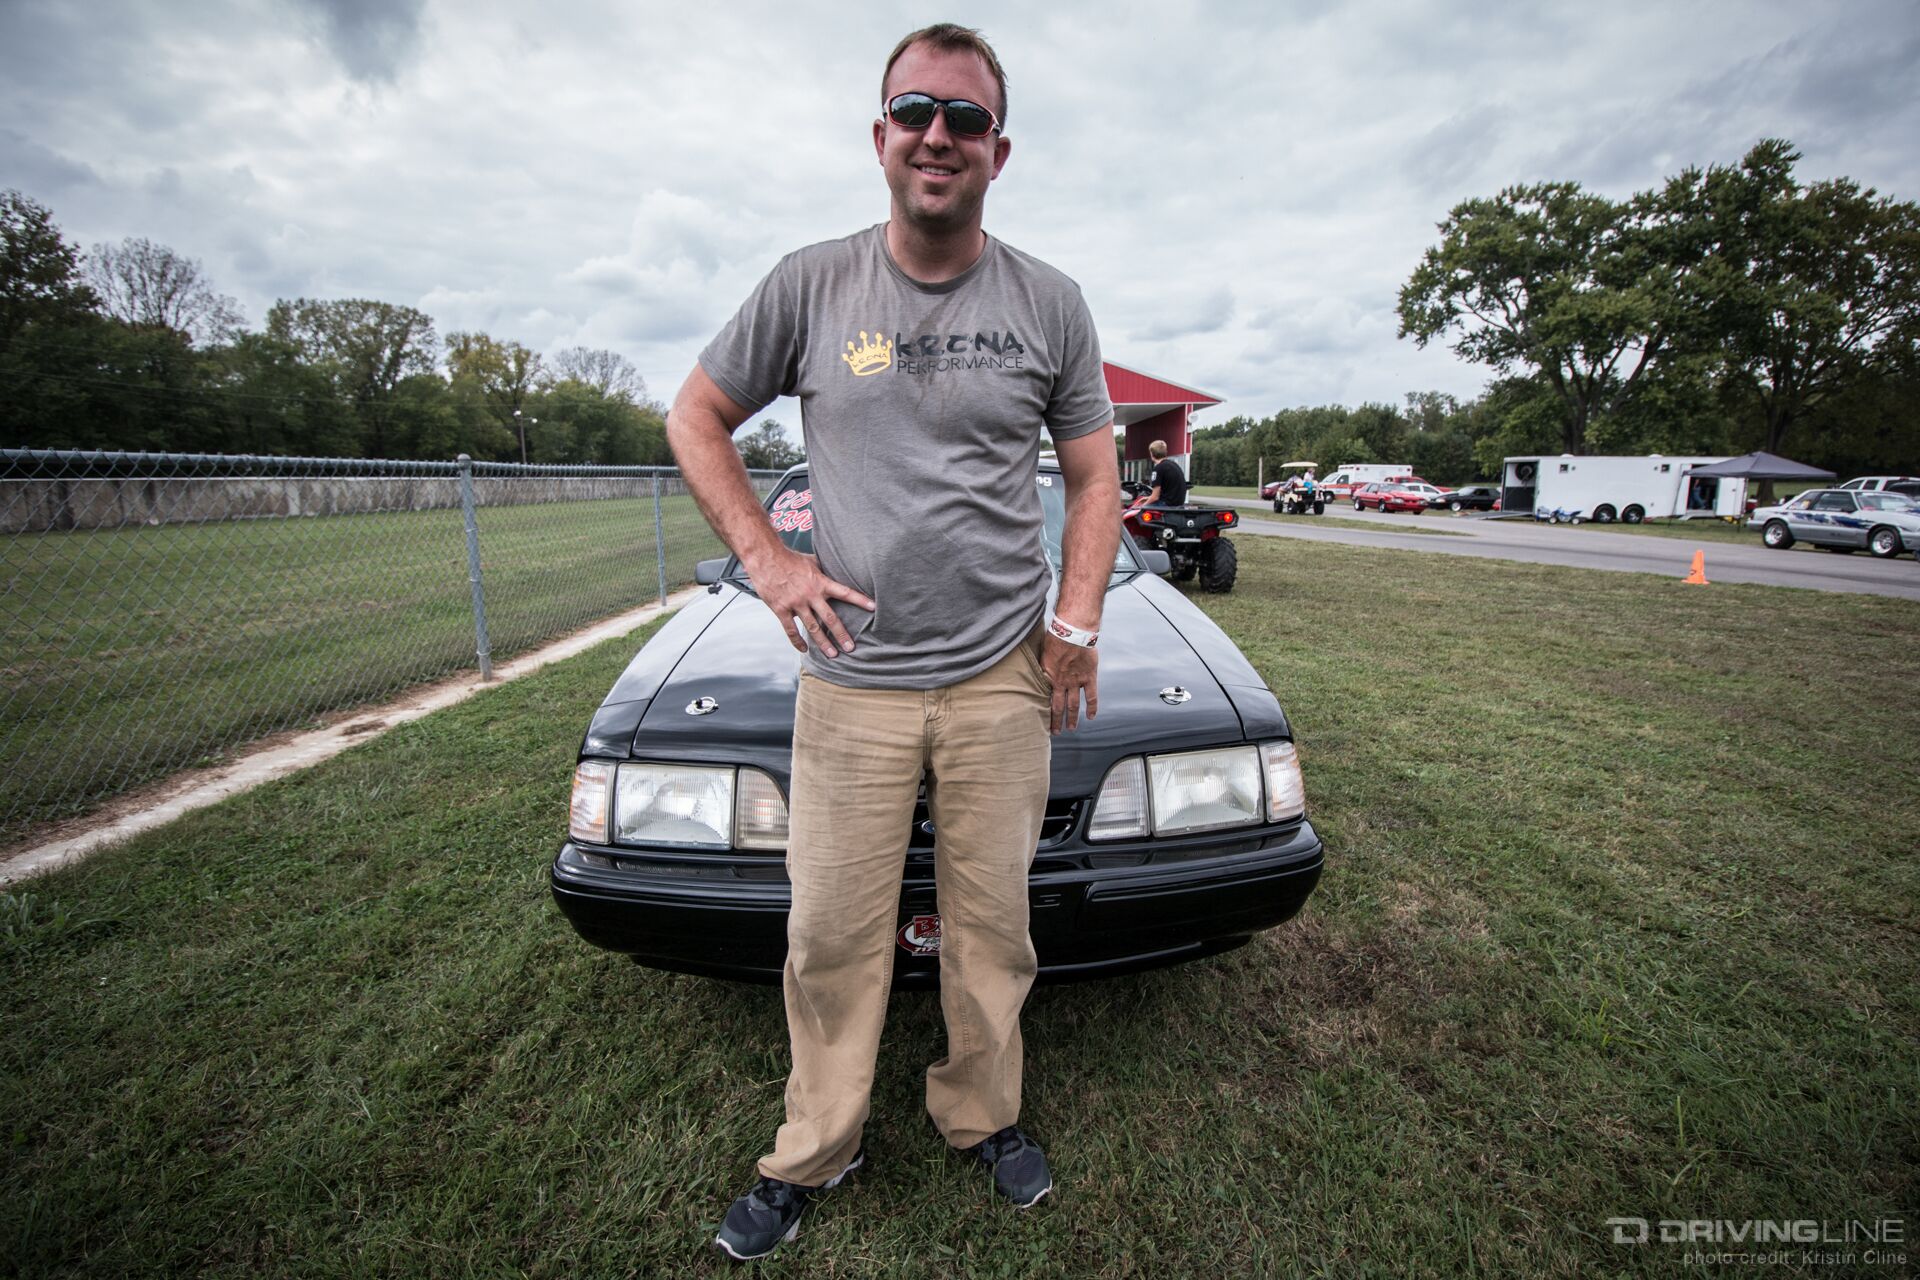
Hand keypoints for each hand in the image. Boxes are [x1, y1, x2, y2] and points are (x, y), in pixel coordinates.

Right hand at [746, 546, 874, 657]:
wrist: (765, 557)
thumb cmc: (789, 558)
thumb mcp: (811, 561)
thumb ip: (824, 571)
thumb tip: (837, 569)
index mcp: (820, 582)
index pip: (845, 592)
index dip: (860, 600)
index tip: (874, 608)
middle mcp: (810, 595)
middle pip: (830, 618)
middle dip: (841, 635)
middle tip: (851, 648)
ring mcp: (795, 603)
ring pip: (812, 628)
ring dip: (823, 643)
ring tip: (833, 655)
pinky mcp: (781, 609)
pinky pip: (790, 630)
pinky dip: (797, 641)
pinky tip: (804, 649)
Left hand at [1040, 632, 1097, 732]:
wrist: (1072, 632)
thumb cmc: (1056, 636)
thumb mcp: (1042, 650)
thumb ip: (1042, 662)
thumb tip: (1034, 664)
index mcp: (1048, 676)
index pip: (1044, 698)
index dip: (1043, 710)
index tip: (1040, 719)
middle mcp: (1061, 683)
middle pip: (1058, 706)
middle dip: (1056, 721)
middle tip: (1055, 732)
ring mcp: (1075, 682)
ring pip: (1073, 705)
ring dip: (1071, 718)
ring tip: (1071, 728)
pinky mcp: (1089, 678)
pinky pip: (1091, 696)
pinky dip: (1092, 707)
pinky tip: (1091, 717)